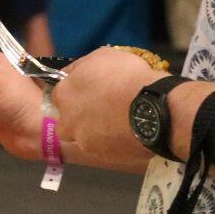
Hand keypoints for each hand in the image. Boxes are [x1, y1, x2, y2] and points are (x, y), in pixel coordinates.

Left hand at [51, 47, 165, 168]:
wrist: (154, 109)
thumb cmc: (127, 77)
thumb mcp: (102, 56)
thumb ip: (81, 66)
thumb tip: (74, 73)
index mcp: (64, 96)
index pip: (59, 93)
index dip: (75, 90)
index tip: (89, 88)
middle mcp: (68, 122)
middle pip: (67, 121)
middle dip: (78, 116)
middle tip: (101, 108)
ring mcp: (85, 142)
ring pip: (85, 137)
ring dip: (95, 131)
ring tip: (118, 122)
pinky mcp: (105, 157)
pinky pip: (106, 149)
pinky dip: (113, 142)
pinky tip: (128, 133)